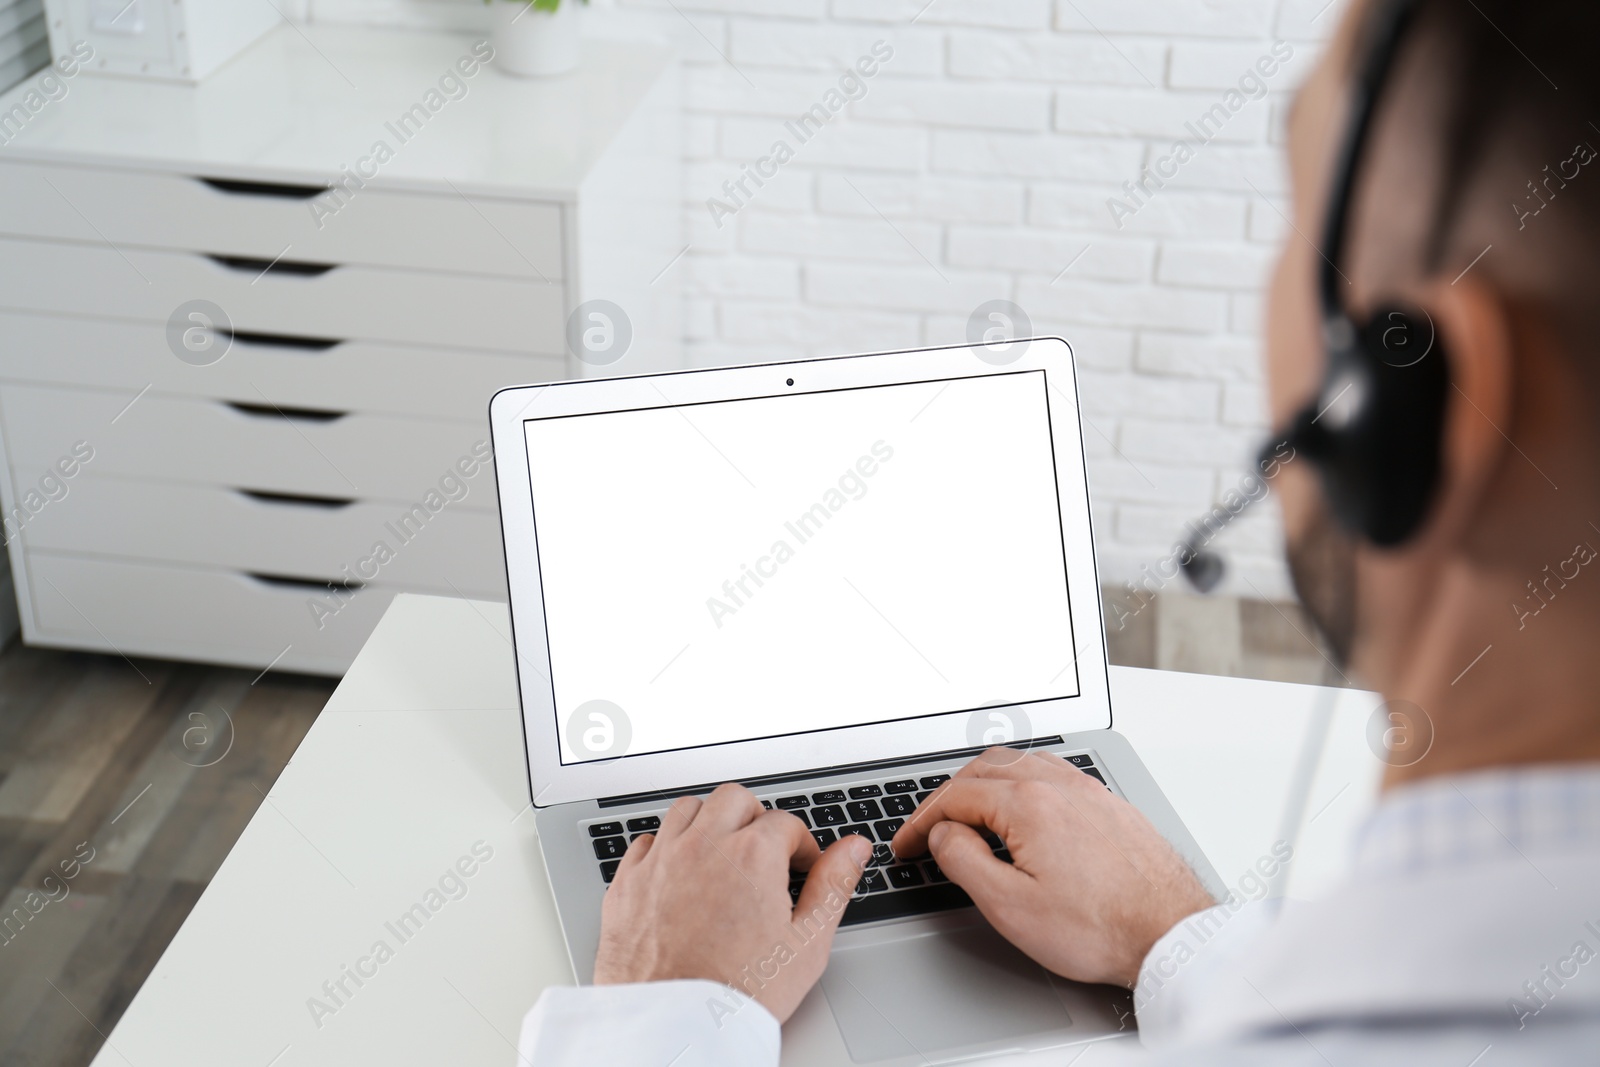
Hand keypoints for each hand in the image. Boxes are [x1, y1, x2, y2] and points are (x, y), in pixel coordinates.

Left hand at [594, 783, 872, 1021]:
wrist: (675, 1027)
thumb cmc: (738, 994)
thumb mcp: (807, 944)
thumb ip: (833, 886)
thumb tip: (853, 849)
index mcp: (752, 855)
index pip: (785, 822)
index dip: (801, 844)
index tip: (802, 865)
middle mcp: (703, 846)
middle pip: (734, 799)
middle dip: (755, 817)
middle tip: (764, 850)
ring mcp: (661, 861)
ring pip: (687, 810)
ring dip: (709, 822)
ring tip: (722, 852)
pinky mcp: (627, 883)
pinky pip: (647, 841)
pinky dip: (666, 847)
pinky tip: (678, 870)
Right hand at [891, 749, 1214, 987]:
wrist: (1170, 933)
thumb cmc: (1100, 928)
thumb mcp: (1010, 907)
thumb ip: (965, 861)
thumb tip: (943, 835)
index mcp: (1028, 804)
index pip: (955, 797)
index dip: (921, 821)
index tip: (907, 845)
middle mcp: (1058, 785)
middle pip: (984, 768)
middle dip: (948, 795)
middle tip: (930, 827)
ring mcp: (1087, 790)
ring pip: (1021, 761)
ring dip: (984, 780)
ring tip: (968, 808)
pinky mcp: (1108, 803)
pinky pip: (1053, 771)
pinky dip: (1022, 780)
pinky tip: (1023, 803)